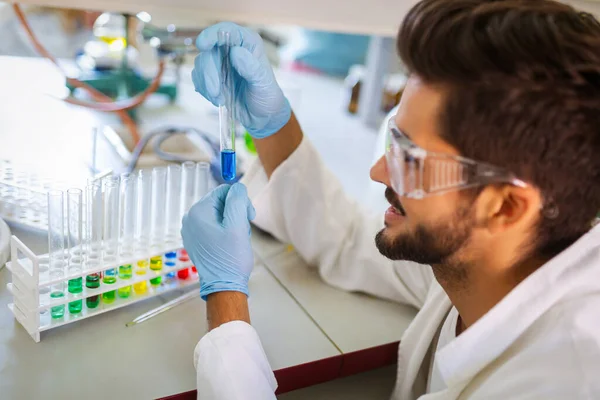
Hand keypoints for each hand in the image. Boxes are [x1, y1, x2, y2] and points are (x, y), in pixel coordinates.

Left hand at [181, 183, 255, 299]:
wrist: (224, 286)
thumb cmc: (231, 257)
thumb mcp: (238, 224)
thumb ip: (237, 200)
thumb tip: (237, 187)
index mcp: (198, 212)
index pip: (223, 191)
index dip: (239, 200)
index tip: (249, 216)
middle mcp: (190, 219)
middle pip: (220, 202)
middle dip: (235, 213)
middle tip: (242, 230)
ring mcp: (191, 231)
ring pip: (218, 215)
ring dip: (232, 223)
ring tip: (236, 239)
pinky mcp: (196, 241)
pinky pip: (213, 227)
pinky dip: (224, 232)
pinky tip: (229, 244)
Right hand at [193, 22, 291, 138]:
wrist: (261, 117)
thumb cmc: (267, 97)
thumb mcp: (262, 83)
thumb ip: (251, 68)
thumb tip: (235, 52)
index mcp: (247, 43)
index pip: (226, 30)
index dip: (211, 35)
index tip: (202, 46)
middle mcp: (231, 49)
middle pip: (209, 51)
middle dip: (209, 72)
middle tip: (216, 91)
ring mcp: (220, 63)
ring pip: (201, 64)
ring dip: (207, 84)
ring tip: (220, 99)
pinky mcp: (212, 77)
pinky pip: (199, 78)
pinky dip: (205, 90)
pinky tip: (218, 100)